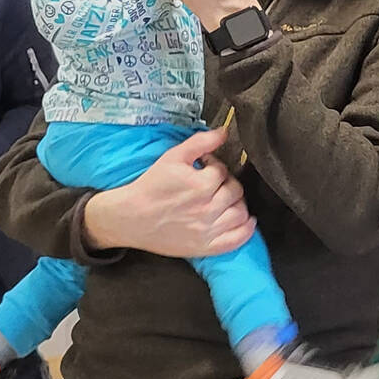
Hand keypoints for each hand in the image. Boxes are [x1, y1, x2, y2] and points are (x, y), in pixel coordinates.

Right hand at [81, 128, 254, 258]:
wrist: (131, 217)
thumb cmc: (151, 186)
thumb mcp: (172, 157)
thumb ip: (200, 142)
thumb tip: (224, 131)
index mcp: (201, 185)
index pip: (223, 171)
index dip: (213, 166)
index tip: (202, 168)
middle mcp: (208, 209)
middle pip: (235, 191)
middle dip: (226, 183)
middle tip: (212, 183)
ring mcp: (208, 230)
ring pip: (241, 213)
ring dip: (238, 203)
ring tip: (225, 199)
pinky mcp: (206, 247)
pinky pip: (238, 239)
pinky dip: (247, 229)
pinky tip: (245, 220)